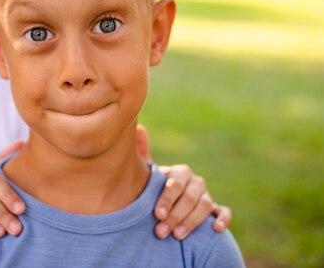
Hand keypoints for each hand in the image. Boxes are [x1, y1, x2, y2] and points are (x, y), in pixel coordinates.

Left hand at [136, 124, 231, 239]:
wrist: (169, 202)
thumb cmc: (155, 188)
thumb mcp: (149, 174)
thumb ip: (143, 154)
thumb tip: (139, 127)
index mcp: (180, 172)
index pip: (175, 183)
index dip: (166, 199)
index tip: (156, 214)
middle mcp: (195, 181)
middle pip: (190, 197)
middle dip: (175, 215)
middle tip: (161, 231)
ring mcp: (207, 195)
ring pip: (204, 206)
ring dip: (191, 222)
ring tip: (177, 236)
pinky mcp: (215, 209)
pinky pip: (224, 211)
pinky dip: (222, 218)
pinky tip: (215, 229)